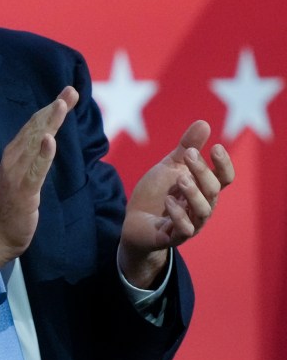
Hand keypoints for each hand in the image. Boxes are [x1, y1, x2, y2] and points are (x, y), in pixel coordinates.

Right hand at [0, 86, 78, 288]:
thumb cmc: (11, 211)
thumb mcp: (24, 180)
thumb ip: (33, 162)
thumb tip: (45, 145)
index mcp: (15, 156)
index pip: (34, 128)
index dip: (50, 110)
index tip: (66, 95)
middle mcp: (13, 160)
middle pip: (36, 129)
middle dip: (54, 109)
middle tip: (71, 90)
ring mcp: (17, 174)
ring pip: (35, 144)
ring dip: (49, 123)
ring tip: (61, 104)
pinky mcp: (23, 191)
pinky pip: (35, 170)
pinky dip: (43, 154)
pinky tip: (51, 140)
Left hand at [118, 120, 233, 287]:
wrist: (135, 222)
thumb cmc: (157, 193)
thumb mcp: (170, 167)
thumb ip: (186, 148)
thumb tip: (204, 122)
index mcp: (204, 189)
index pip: (225, 178)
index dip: (224, 164)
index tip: (215, 147)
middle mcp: (201, 207)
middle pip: (213, 190)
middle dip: (203, 171)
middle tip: (189, 154)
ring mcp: (190, 223)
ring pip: (203, 211)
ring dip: (194, 194)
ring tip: (180, 179)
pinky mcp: (173, 237)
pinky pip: (185, 230)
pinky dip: (179, 215)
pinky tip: (168, 201)